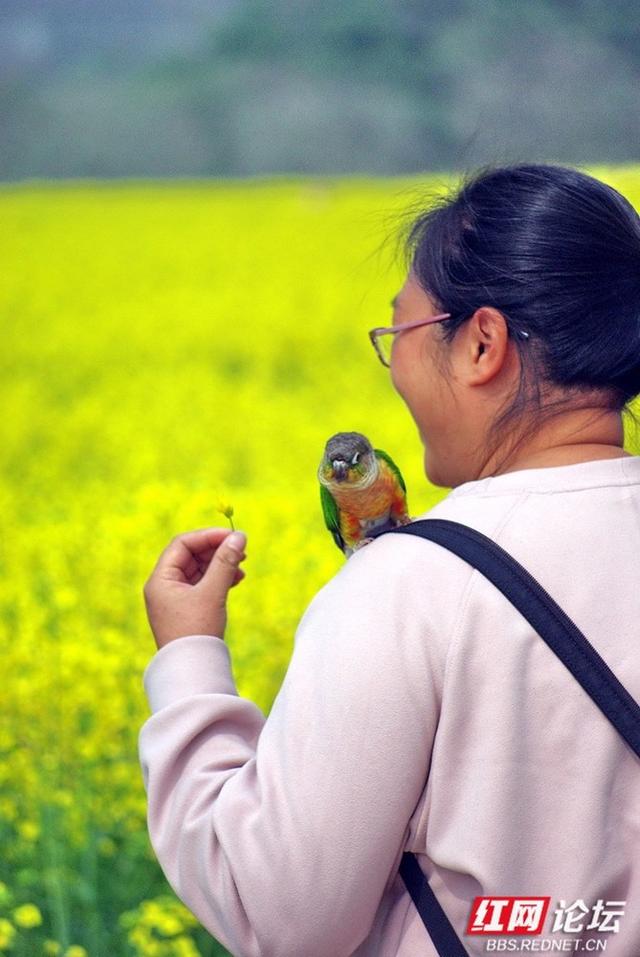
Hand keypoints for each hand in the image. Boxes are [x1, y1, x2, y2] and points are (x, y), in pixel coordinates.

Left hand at [143, 527, 247, 649]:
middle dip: (217, 550)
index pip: (182, 545)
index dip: (208, 537)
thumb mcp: (212, 592)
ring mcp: (176, 598)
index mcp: (161, 579)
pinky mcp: (188, 609)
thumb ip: (225, 562)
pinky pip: (203, 584)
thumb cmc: (197, 631)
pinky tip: (237, 579)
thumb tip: (239, 536)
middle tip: (241, 550)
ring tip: (242, 567)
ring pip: (199, 570)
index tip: (232, 536)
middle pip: (191, 555)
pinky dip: (219, 579)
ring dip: (221, 565)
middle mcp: (164, 586)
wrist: (193, 672)